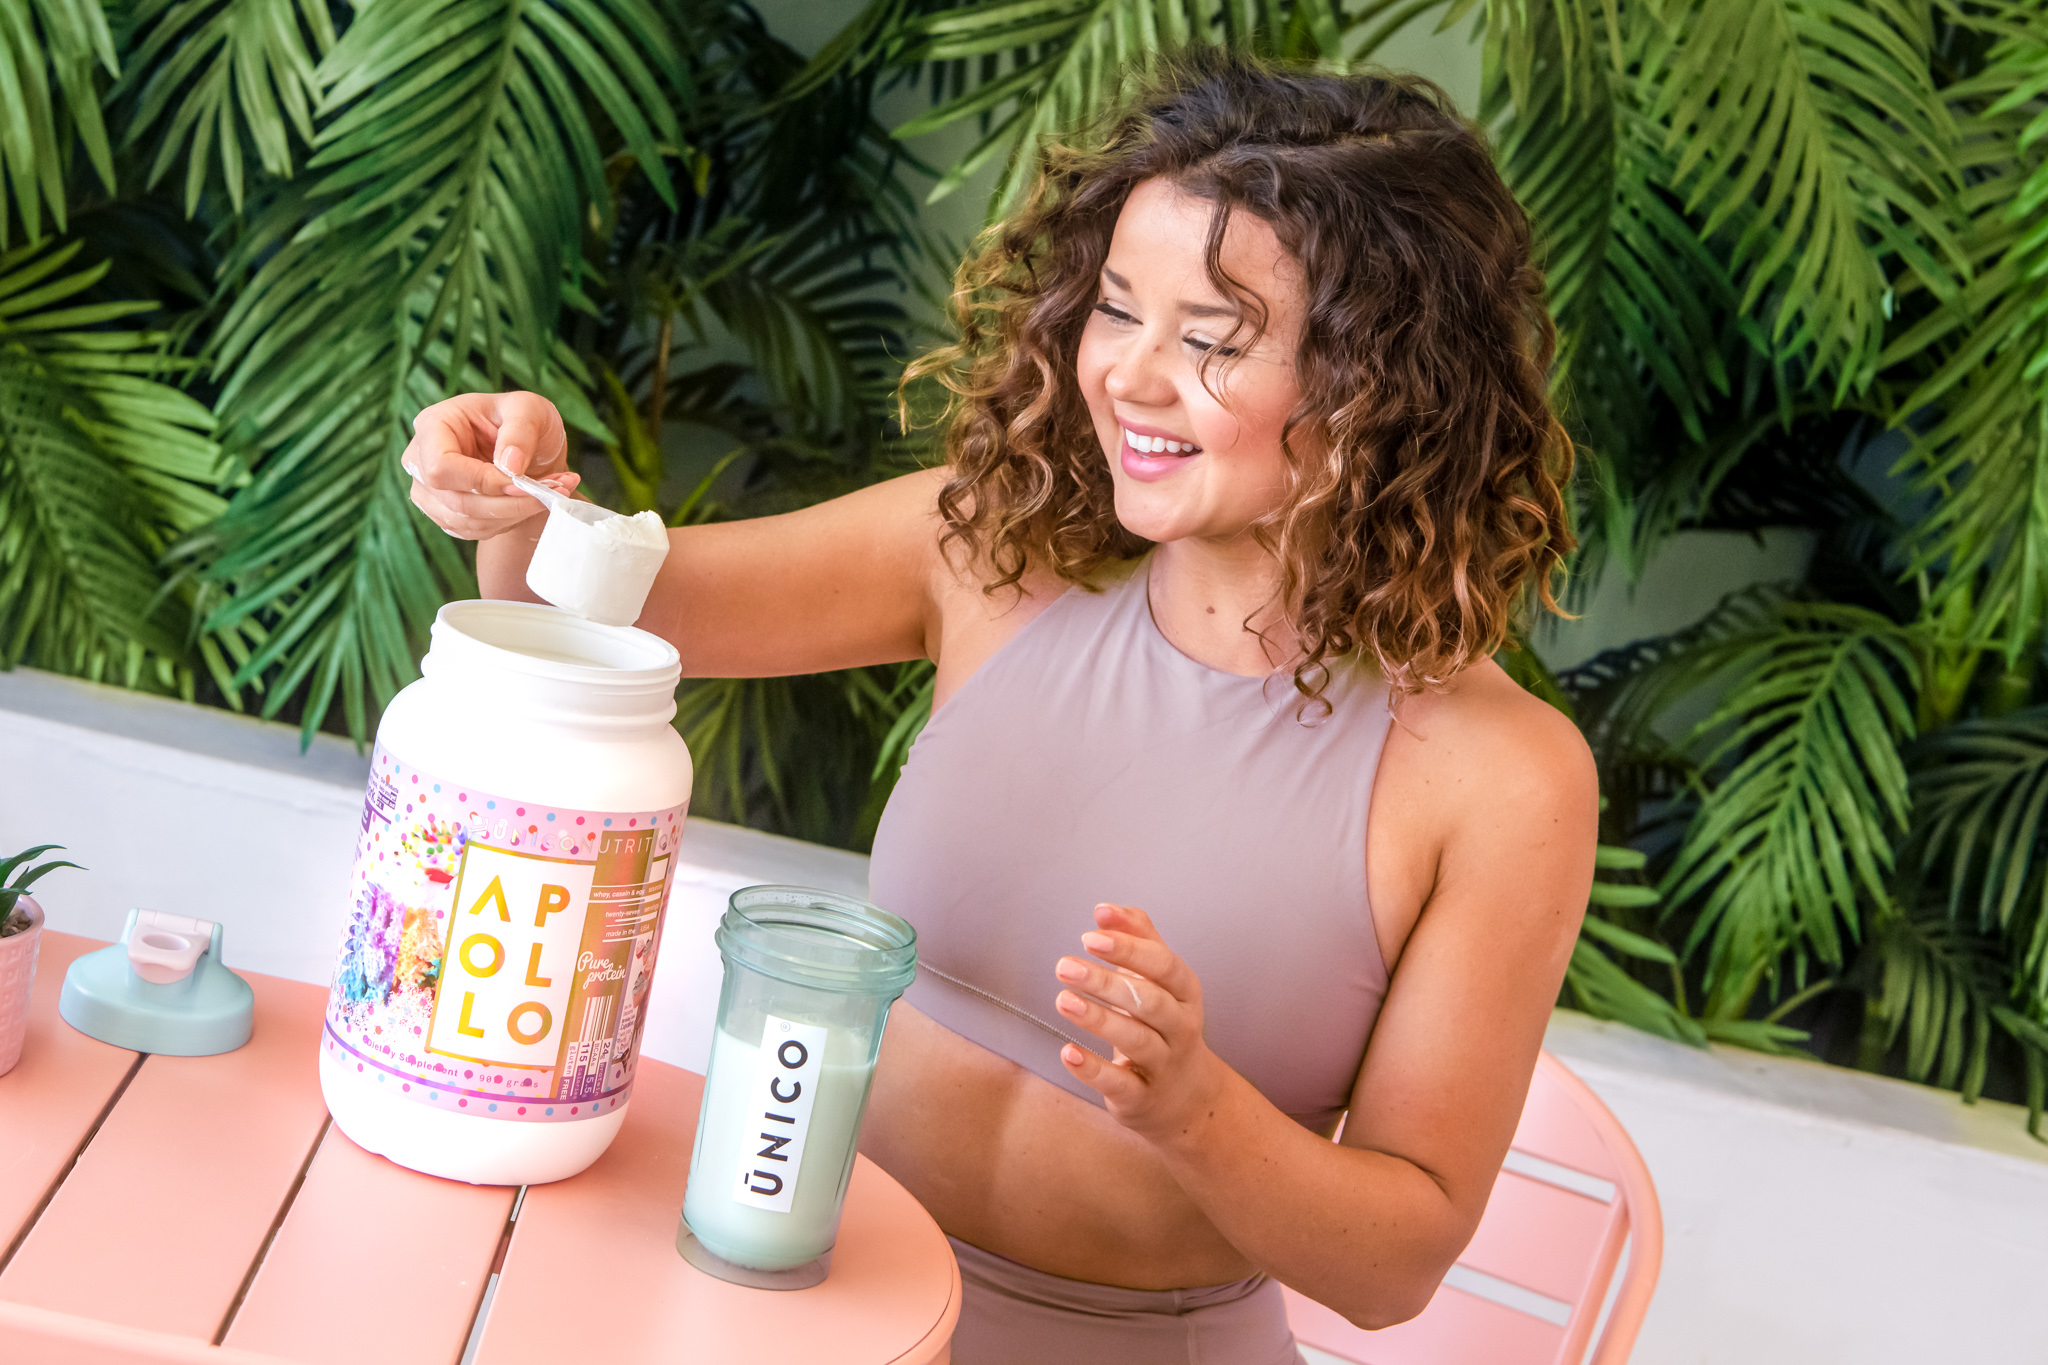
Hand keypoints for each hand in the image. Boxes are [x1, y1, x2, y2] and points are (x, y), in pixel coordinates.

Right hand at [403, 391, 578, 540]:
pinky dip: (509, 522)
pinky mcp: (445, 513)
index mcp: (433, 424)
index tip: (521, 482)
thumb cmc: (523, 419)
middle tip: (551, 492)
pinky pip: (474, 530)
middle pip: (455, 500)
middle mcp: (421, 460)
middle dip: (508, 503)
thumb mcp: (529, 409)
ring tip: (549, 494)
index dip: (481, 481)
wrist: (529, 445)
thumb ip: (520, 431)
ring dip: (514, 514)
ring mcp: (429, 491)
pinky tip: (530, 503)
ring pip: (466, 521)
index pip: (441, 466)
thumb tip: (510, 467)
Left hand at [1054, 903, 1227, 1141]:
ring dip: (1098, 1019)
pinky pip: (1119, 1084)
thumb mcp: (1159, 980)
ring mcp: (1164, 1065)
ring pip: (1136, 1040)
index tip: (1089, 935)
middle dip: (1107, 982)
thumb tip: (1105, 909)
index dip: (1128, 948)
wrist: (1187, 1097)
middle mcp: (1180, 1028)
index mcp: (1185, 992)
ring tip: (1063, 1000)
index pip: (1163, 965)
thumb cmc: (1163, 1024)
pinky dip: (1093, 1069)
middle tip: (1064, 965)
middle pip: (1149, 1001)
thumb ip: (1137, 938)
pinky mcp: (1142, 1098)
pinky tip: (1068, 1052)